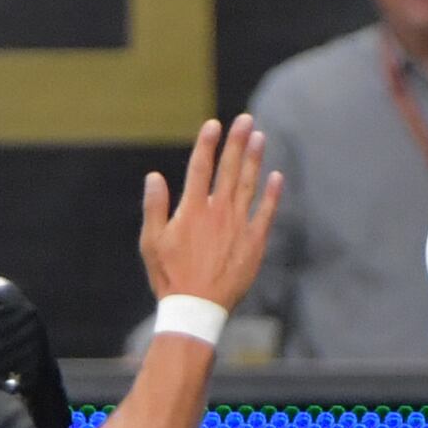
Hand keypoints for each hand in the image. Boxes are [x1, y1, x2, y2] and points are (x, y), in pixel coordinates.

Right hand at [139, 118, 282, 307]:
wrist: (198, 308)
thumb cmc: (170, 276)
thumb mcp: (151, 242)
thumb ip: (154, 207)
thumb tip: (154, 176)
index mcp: (191, 210)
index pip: (200, 168)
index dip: (207, 143)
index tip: (214, 123)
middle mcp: (217, 212)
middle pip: (228, 169)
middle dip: (236, 142)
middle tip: (245, 119)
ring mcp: (238, 226)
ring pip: (248, 185)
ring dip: (254, 159)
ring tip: (260, 136)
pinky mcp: (254, 242)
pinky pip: (266, 212)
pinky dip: (272, 193)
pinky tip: (277, 175)